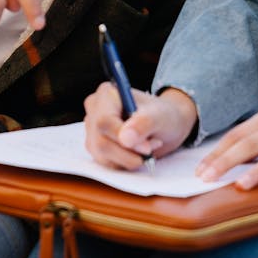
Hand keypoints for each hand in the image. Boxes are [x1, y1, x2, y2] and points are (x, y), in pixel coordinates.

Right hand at [83, 84, 197, 170]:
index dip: (122, 138)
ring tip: (147, 147)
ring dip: (129, 158)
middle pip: (101, 142)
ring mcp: (92, 130)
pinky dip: (125, 163)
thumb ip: (143, 123)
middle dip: (129, 152)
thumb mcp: (160, 115)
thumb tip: (125, 138)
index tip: (146, 148)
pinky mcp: (95, 147)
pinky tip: (137, 153)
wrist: (165, 126)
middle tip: (150, 148)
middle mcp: (94, 110)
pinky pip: (106, 163)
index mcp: (107, 94)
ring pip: (102, 156)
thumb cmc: (162, 115)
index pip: (104, 122)